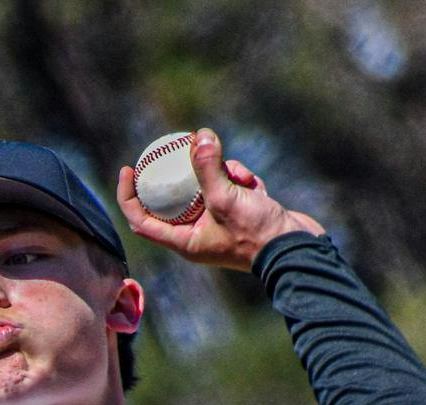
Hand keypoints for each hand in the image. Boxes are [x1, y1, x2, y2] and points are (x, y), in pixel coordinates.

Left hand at [116, 128, 325, 270]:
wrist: (297, 249)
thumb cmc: (257, 233)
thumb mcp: (226, 197)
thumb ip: (208, 167)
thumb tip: (199, 135)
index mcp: (184, 241)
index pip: (141, 219)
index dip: (129, 195)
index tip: (128, 168)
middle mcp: (198, 234)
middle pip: (175, 196)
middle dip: (181, 171)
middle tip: (180, 146)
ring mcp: (220, 223)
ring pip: (208, 186)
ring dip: (221, 172)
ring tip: (239, 176)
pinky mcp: (240, 213)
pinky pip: (231, 187)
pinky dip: (240, 180)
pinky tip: (256, 185)